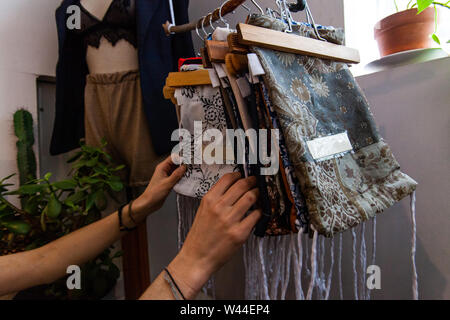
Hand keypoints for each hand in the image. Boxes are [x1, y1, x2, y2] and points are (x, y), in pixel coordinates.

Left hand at [133, 155, 185, 217]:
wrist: (149, 202)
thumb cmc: (154, 193)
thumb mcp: (167, 183)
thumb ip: (177, 174)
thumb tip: (184, 167)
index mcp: (162, 167)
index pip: (173, 157)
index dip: (181, 157)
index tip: (189, 157)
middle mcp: (164, 170)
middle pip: (175, 163)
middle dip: (183, 163)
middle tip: (192, 164)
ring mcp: (166, 176)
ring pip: (176, 170)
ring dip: (183, 170)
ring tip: (191, 170)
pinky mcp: (168, 181)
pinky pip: (176, 176)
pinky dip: (181, 176)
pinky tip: (187, 178)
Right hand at [167, 172, 260, 298]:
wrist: (197, 257)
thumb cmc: (201, 234)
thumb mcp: (203, 210)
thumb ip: (217, 198)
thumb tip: (234, 186)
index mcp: (209, 200)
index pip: (228, 178)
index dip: (239, 174)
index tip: (244, 175)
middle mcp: (219, 208)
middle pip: (242, 185)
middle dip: (252, 181)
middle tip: (255, 182)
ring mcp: (230, 220)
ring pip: (251, 197)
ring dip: (257, 193)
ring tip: (258, 194)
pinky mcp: (239, 233)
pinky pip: (255, 215)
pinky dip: (258, 211)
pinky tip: (257, 212)